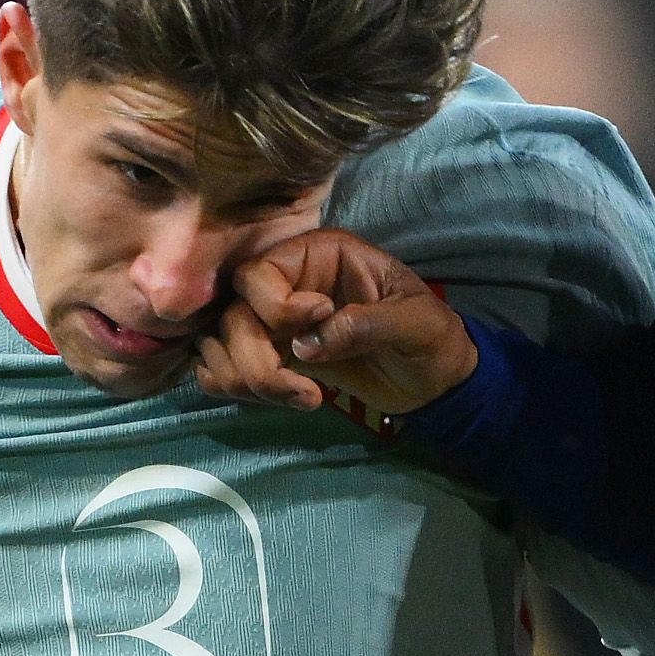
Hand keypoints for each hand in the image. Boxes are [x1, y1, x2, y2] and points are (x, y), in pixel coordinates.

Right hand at [201, 230, 475, 421]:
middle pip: (232, 313)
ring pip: (220, 343)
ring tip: (300, 399)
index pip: (259, 273)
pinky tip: (280, 400)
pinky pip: (222, 367)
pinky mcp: (271, 355)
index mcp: (320, 255)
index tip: (320, 322)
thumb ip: (364, 325)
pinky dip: (234, 388)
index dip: (276, 307)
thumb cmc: (431, 337)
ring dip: (245, 380)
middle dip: (255, 360)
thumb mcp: (414, 323)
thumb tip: (304, 345)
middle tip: (302, 394)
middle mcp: (287, 283)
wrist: (434, 381)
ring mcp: (273, 321)